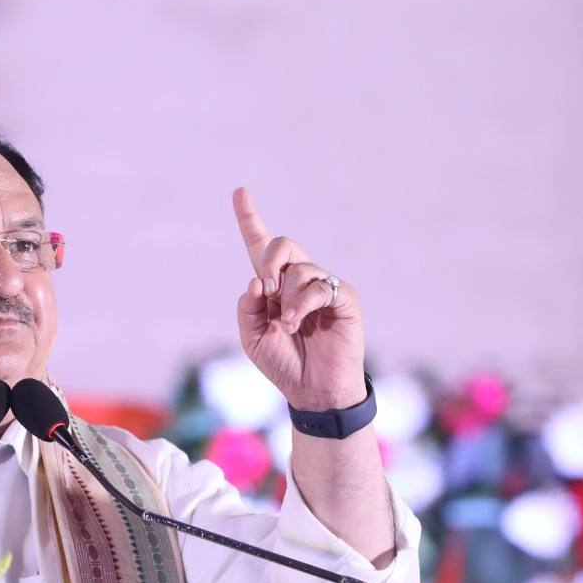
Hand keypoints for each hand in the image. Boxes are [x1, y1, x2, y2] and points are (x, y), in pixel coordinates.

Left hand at [233, 187, 366, 411]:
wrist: (312, 390)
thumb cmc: (284, 363)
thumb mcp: (252, 337)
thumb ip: (247, 308)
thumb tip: (257, 280)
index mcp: (273, 287)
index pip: (260, 247)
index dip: (250, 219)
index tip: (240, 192)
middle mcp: (298, 281)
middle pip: (281, 245)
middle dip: (269, 261)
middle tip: (268, 290)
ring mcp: (322, 287)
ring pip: (299, 269)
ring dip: (286, 298)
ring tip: (288, 325)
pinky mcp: (343, 298)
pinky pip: (319, 286)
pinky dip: (302, 304)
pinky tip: (297, 323)